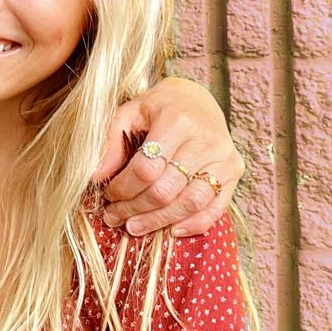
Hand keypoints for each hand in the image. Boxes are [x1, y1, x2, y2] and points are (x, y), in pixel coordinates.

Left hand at [94, 77, 243, 237]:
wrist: (196, 100)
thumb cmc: (157, 109)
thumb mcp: (128, 114)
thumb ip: (109, 143)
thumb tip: (96, 177)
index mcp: (176, 120)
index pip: (146, 169)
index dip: (123, 189)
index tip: (109, 195)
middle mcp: (205, 140)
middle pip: (166, 190)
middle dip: (135, 209)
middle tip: (115, 217)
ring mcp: (224, 157)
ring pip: (191, 203)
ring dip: (159, 221)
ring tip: (135, 227)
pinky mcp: (235, 170)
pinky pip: (216, 207)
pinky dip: (193, 224)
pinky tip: (171, 230)